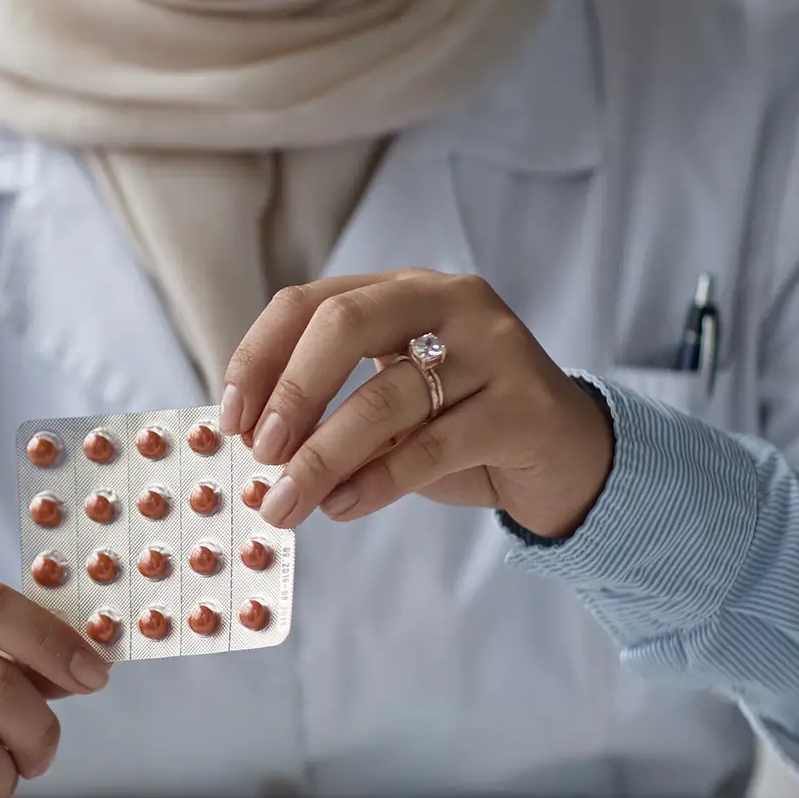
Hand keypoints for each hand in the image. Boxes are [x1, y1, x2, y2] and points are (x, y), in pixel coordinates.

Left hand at [220, 270, 612, 538]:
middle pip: (343, 325)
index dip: (258, 358)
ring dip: (323, 458)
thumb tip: (249, 444)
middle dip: (290, 393)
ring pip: (386, 396)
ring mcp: (494, 347)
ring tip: (287, 505)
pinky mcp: (524, 406)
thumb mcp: (389, 407)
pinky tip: (343, 507)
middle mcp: (450, 301)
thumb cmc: (461, 429)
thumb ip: (332, 408)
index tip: (229, 420)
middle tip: (261, 454)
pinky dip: (377, 482)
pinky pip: (432, 445)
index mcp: (403, 290)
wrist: (570, 459)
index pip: (309, 302)